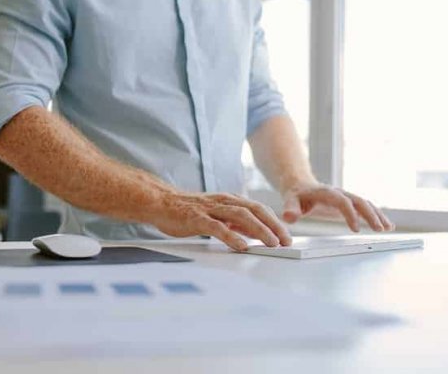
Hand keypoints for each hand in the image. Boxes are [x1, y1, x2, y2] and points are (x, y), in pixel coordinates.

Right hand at [149, 192, 292, 251]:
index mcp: (230, 200)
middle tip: (285, 241)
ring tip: (271, 243)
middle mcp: (223, 201)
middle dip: (273, 226)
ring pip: (240, 216)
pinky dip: (231, 236)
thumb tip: (254, 233)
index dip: (274, 221)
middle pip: (255, 210)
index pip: (258, 209)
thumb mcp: (217, 215)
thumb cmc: (188, 210)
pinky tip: (241, 246)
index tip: (286, 236)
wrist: (160, 202)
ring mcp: (210, 209)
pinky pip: (217, 227)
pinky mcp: (197, 218)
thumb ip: (234, 222)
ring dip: (259, 230)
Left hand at [281, 182, 393, 232]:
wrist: (299, 185)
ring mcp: (346, 197)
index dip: (350, 214)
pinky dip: (376, 215)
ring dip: (377, 215)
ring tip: (388, 228)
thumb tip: (289, 217)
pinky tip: (386, 225)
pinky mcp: (349, 203)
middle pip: (359, 201)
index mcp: (326, 192)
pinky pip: (365, 208)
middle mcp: (339, 193)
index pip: (342, 201)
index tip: (356, 229)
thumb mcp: (289, 201)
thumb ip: (290, 209)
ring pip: (365, 204)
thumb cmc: (296, 195)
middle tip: (379, 229)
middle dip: (370, 214)